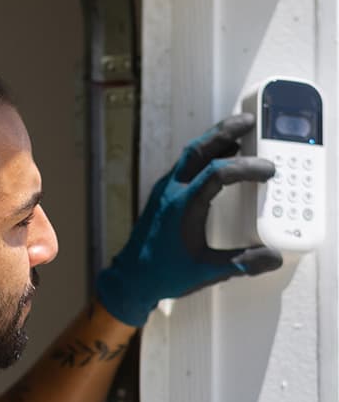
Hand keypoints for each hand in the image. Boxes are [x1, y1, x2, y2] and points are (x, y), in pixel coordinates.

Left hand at [95, 113, 282, 327]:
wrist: (129, 280)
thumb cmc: (162, 275)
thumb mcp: (204, 271)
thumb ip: (240, 264)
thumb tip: (273, 258)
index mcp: (182, 207)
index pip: (218, 173)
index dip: (246, 167)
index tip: (268, 171)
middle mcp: (171, 193)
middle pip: (200, 149)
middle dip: (227, 131)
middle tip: (251, 121)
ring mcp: (163, 191)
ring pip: (190, 154)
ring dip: (214, 139)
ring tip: (239, 131)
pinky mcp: (161, 196)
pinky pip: (184, 165)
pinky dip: (204, 155)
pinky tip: (219, 158)